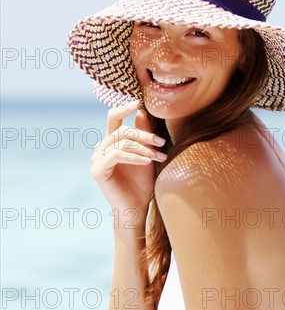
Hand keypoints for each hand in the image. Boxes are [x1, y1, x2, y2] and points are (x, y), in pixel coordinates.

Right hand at [90, 100, 166, 217]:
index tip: (138, 102)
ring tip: (159, 156)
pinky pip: (116, 155)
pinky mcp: (97, 170)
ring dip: (143, 147)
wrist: (137, 208)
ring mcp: (97, 159)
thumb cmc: (142, 183)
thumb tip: (141, 112)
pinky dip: (134, 156)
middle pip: (121, 130)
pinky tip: (148, 161)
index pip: (113, 117)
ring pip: (120, 141)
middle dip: (144, 134)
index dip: (124, 107)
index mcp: (111, 142)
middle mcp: (101, 148)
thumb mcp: (146, 155)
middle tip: (162, 143)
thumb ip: (143, 135)